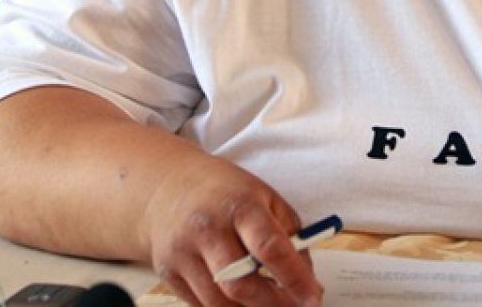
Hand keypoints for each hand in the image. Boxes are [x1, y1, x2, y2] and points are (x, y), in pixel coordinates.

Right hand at [141, 148, 322, 306]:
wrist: (169, 186)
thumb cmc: (224, 192)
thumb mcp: (265, 197)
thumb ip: (290, 235)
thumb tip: (306, 279)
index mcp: (239, 205)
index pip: (270, 248)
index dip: (294, 278)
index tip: (313, 297)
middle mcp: (208, 229)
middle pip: (241, 284)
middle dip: (274, 304)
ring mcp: (183, 252)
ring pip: (220, 303)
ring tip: (269, 303)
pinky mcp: (168, 272)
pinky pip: (201, 305)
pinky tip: (241, 298)